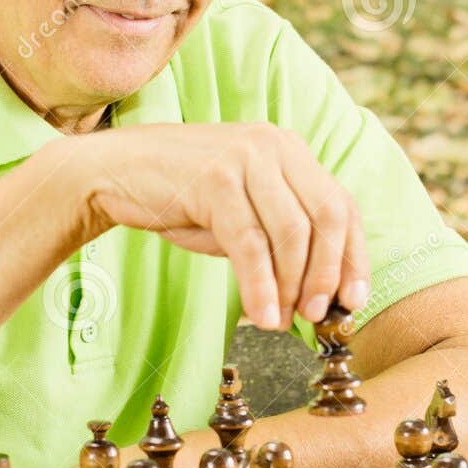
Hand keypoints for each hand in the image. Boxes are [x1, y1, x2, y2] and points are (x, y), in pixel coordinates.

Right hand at [66, 122, 369, 329]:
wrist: (113, 173)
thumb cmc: (182, 198)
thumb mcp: (244, 211)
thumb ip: (281, 236)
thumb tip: (319, 293)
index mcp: (288, 150)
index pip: (341, 205)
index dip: (353, 256)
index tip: (352, 300)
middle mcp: (274, 146)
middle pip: (326, 217)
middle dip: (327, 274)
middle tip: (315, 314)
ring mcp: (245, 158)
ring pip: (292, 233)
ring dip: (292, 285)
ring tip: (282, 321)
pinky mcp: (215, 179)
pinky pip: (251, 243)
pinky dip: (260, 285)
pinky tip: (261, 314)